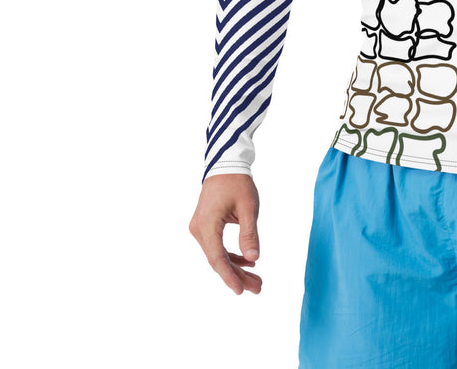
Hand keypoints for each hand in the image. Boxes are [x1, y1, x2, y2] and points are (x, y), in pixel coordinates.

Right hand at [189, 173, 262, 294]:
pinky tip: (246, 262)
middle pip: (218, 260)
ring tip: (255, 280)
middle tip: (258, 288)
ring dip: (235, 267)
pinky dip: (231, 255)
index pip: (217, 258)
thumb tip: (253, 259)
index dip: (229, 276)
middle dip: (237, 275)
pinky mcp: (205, 225)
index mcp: (207, 225)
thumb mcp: (248, 207)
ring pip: (218, 255)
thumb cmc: (237, 182)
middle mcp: (199, 230)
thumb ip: (249, 234)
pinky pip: (217, 246)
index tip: (240, 291)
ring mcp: (200, 228)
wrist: (225, 164)